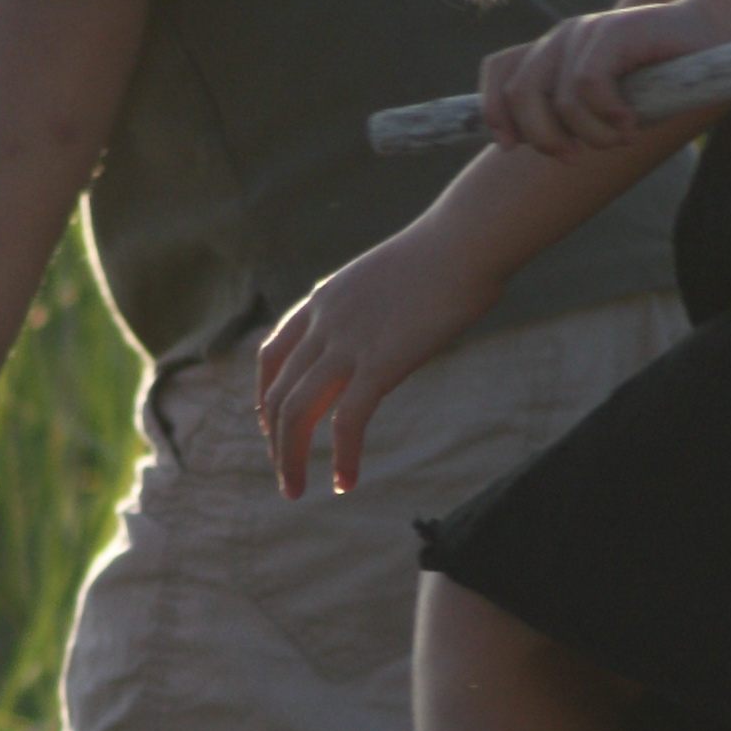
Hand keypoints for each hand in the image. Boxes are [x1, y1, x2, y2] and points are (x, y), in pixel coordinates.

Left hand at [256, 216, 501, 497]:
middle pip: (278, 393)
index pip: (272, 356)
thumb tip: (388, 326)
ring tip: (295, 491)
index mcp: (323, 299)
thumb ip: (373, 307)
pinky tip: (345, 483)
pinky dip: (342, 458)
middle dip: (276, 442)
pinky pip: (348, 423)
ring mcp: (348, 343)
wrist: (466, 239)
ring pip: (296, 413)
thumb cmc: (446, 253)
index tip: (271, 427)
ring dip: (290, 459)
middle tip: (286, 477)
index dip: (264, 397)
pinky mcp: (380, 363)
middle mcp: (324, 322)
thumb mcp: (390, 277)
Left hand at [478, 0, 712, 156]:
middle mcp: (561, 38)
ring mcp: (586, 31)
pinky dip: (608, 115)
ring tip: (621, 138)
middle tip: (574, 157)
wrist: (710, 36)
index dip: (494, 112)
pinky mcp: (613, 30)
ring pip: (560, 100)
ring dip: (590, 135)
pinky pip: (588, 84)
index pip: (499, 72)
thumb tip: (533, 145)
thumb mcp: (606, 106)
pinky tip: (631, 122)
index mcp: (552, 53)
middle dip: (543, 138)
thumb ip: (569, 118)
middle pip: (519, 93)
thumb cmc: (659, 78)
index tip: (510, 147)